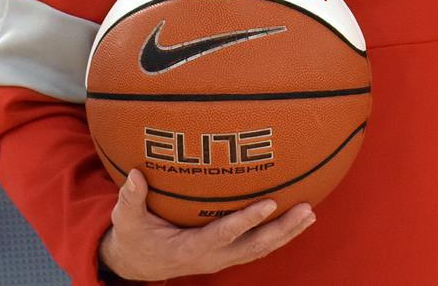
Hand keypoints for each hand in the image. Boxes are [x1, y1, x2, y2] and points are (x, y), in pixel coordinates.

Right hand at [98, 170, 313, 280]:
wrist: (140, 263)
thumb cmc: (135, 237)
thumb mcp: (126, 220)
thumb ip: (131, 198)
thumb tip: (134, 174)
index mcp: (190, 249)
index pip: (223, 234)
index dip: (246, 221)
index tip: (268, 203)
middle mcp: (212, 257)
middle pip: (254, 246)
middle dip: (282, 229)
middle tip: (306, 209)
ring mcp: (223, 258)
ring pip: (261, 248)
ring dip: (287, 232)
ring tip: (310, 213)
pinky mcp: (228, 255)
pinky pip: (258, 246)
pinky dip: (279, 234)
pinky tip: (296, 218)